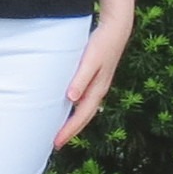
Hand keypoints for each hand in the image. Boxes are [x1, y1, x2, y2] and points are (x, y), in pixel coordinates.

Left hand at [55, 22, 126, 148]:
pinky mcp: (96, 78)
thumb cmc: (102, 43)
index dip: (69, 130)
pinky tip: (69, 107)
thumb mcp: (90, 60)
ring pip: (85, 110)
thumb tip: (72, 99)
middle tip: (55, 144)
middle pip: (83, 117)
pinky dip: (76, 108)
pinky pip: (85, 100)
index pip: (81, 116)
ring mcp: (98, 85)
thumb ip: (81, 79)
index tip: (56, 142)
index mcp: (97, 90)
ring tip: (60, 130)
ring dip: (74, 121)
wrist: (117, 29)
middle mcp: (98, 91)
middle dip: (70, 131)